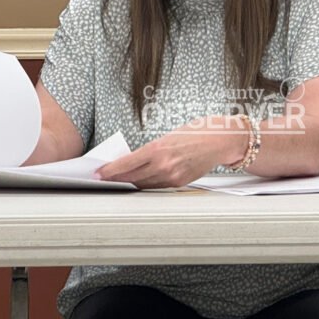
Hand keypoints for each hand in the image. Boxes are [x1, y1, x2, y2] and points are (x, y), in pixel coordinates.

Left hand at [96, 117, 247, 188]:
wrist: (220, 141)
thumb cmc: (197, 132)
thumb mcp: (169, 135)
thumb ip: (152, 149)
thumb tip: (133, 159)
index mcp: (159, 149)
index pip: (127, 163)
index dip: (110, 170)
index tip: (98, 173)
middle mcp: (164, 165)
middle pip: (132, 177)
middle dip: (116, 178)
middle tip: (102, 178)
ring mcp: (172, 176)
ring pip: (143, 184)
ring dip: (129, 183)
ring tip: (117, 180)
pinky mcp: (180, 183)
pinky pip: (157, 186)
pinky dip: (145, 184)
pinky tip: (138, 181)